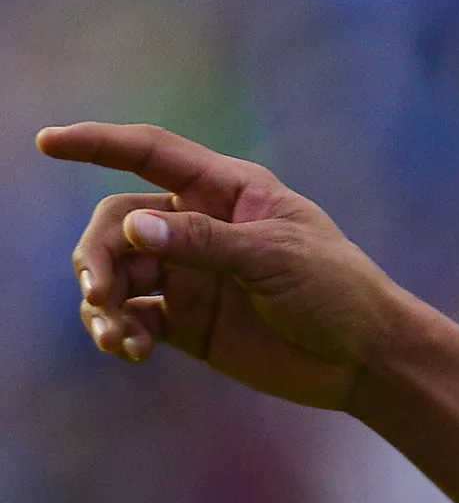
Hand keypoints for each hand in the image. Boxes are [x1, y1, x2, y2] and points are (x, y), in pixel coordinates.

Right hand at [39, 121, 410, 409]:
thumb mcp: (276, 258)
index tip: (48, 142)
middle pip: (118, 223)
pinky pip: (132, 317)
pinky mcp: (187, 322)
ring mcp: (191, 274)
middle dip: (98, 254)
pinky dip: (119, 331)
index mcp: (228, 192)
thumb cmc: (338, 292)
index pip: (151, 154)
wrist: (367, 360)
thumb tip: (132, 229)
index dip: (98, 144)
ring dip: (101, 299)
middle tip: (99, 293)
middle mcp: (201, 227)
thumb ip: (204, 243)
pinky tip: (129, 351)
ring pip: (116, 272)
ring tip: (114, 333)